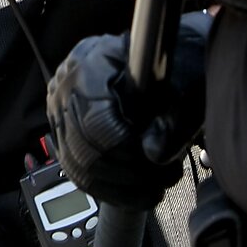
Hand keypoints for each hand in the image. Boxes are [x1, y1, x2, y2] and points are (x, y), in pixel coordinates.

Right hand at [46, 12, 209, 209]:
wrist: (164, 53)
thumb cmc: (176, 61)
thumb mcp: (187, 82)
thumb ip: (175, 118)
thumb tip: (154, 156)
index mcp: (91, 64)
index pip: (96, 120)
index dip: (128, 150)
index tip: (158, 163)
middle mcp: (66, 86)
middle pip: (84, 149)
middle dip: (129, 175)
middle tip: (162, 179)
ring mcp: (59, 110)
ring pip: (76, 166)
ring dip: (119, 188)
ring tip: (153, 188)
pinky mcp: (63, 131)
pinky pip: (75, 170)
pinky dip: (107, 189)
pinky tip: (134, 193)